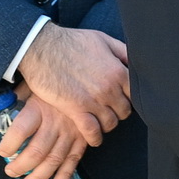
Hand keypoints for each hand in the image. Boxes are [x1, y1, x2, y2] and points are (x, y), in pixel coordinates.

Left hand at [0, 91, 89, 178]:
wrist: (89, 80)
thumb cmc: (56, 83)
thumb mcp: (36, 83)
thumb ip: (19, 93)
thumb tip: (2, 99)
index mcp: (40, 108)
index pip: (20, 130)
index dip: (9, 145)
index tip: (3, 152)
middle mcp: (56, 122)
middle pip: (37, 150)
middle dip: (21, 166)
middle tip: (11, 172)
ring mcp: (72, 132)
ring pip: (54, 159)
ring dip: (39, 176)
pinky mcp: (83, 138)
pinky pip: (75, 160)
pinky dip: (66, 175)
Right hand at [15, 24, 131, 146]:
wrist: (42, 48)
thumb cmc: (72, 42)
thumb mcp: (103, 40)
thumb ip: (122, 52)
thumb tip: (135, 61)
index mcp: (119, 71)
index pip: (136, 94)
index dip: (131, 98)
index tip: (123, 98)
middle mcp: (110, 88)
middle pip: (125, 110)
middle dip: (119, 112)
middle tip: (111, 111)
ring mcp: (93, 100)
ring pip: (110, 123)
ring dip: (107, 124)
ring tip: (101, 122)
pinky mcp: (75, 109)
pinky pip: (92, 131)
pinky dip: (95, 137)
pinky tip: (94, 138)